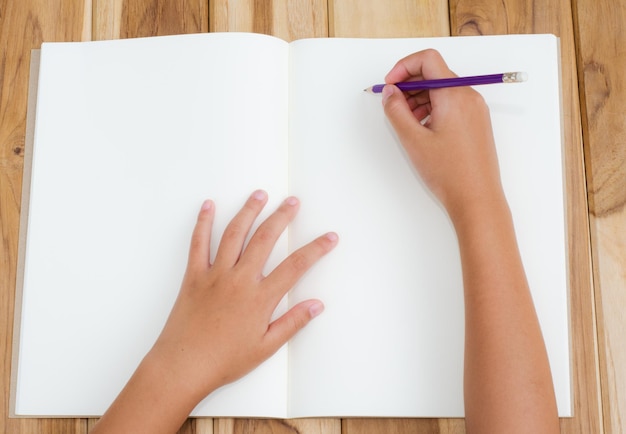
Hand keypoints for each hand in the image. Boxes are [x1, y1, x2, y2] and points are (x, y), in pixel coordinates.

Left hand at [150, 190, 337, 400]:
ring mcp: (215, 274)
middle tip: (293, 201)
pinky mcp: (194, 276)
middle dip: (282, 216)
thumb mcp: (266, 347)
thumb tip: (316, 305)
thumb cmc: (224, 360)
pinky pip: (198, 243)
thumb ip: (292, 323)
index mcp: (260, 298)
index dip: (316, 249)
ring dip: (248, 211)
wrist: (183, 366)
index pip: (295, 266)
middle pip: (265, 239)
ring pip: (234, 234)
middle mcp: (239, 280)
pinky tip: (208, 206)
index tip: (329, 237)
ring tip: (259, 194)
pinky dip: (203, 222)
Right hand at [381, 49, 505, 220]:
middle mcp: (469, 96)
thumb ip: (396, 110)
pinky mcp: (476, 122)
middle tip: (392, 105)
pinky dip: (433, 109)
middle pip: (434, 74)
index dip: (403, 67)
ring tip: (406, 123)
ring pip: (442, 90)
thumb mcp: (413, 140)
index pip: (428, 60)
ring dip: (419, 98)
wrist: (477, 198)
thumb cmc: (449, 173)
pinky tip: (422, 129)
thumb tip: (389, 92)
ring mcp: (475, 109)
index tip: (390, 84)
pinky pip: (451, 104)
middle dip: (409, 85)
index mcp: (454, 95)